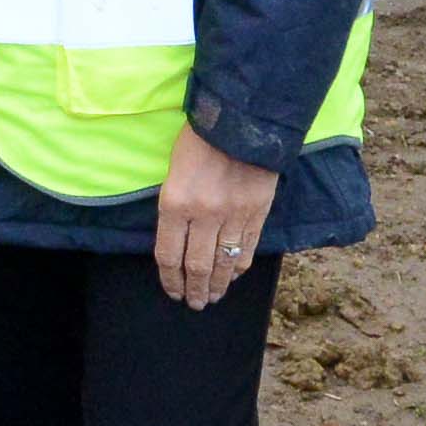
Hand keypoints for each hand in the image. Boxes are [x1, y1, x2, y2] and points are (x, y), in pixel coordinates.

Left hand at [150, 125, 271, 311]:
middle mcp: (203, 215)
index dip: (170, 279)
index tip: (172, 292)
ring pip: (223, 264)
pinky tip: (233, 277)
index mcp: (175, 203)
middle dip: (194, 290)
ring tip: (213, 297)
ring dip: (217, 285)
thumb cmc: (200, 140)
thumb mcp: (174, 171)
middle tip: (194, 304)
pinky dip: (238, 268)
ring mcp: (232, 217)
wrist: (242, 121)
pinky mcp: (257, 214)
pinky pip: (247, 250)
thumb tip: (178, 240)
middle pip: (197, 266)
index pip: (168, 255)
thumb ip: (175, 207)